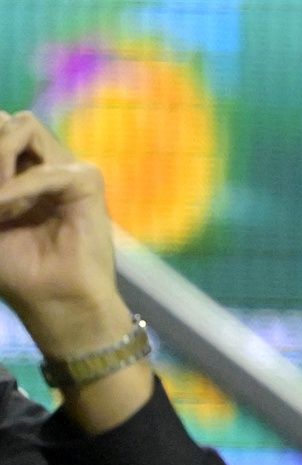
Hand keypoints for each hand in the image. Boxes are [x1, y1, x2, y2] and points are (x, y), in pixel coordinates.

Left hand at [0, 110, 126, 351]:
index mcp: (15, 170)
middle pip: (3, 120)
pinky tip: (7, 209)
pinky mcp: (87, 183)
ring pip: (23, 125)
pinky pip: (48, 169)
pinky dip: (20, 187)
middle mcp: (39, 163)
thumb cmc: (14, 269)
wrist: (52, 301)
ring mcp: (64, 170)